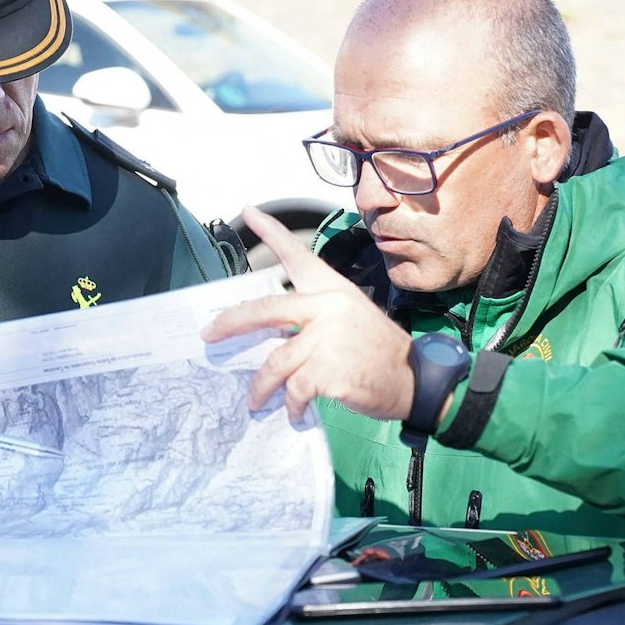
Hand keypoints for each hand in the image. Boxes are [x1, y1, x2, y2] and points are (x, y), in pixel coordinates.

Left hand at [203, 206, 415, 422]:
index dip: (271, 232)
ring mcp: (328, 337)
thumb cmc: (378, 351)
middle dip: (231, 323)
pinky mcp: (329, 369)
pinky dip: (290, 405)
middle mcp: (328, 306)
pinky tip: (294, 413)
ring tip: (256, 400)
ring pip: (275, 361)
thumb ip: (312, 319)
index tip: (248, 211)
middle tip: (209, 336)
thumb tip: (271, 335)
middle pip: (266, 310)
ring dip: (262, 386)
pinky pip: (294, 388)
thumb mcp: (349, 319)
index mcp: (332, 290)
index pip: (297, 255)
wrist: (414, 380)